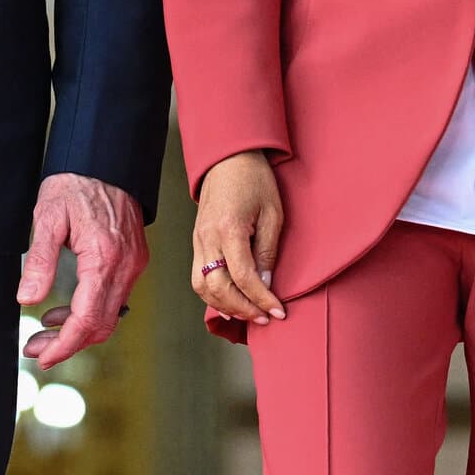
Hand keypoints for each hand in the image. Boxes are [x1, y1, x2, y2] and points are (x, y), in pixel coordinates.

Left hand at [16, 173, 146, 370]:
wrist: (106, 159)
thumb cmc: (75, 183)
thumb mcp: (48, 217)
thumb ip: (39, 260)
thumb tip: (27, 299)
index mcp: (104, 257)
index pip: (87, 319)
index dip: (64, 345)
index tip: (41, 357)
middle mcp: (125, 265)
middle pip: (101, 325)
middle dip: (68, 344)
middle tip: (36, 348)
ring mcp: (133, 263)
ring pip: (110, 315)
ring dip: (78, 330)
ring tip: (44, 332)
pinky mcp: (134, 258)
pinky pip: (116, 297)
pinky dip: (91, 311)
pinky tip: (65, 309)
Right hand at [192, 151, 285, 326]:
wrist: (229, 157)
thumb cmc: (255, 180)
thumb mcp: (272, 213)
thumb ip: (267, 252)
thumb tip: (265, 285)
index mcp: (229, 229)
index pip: (244, 278)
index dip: (262, 300)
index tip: (279, 312)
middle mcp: (207, 237)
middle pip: (218, 289)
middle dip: (243, 309)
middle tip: (265, 317)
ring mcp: (198, 239)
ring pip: (202, 287)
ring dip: (225, 306)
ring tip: (249, 313)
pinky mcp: (196, 240)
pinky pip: (198, 276)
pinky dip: (212, 295)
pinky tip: (229, 302)